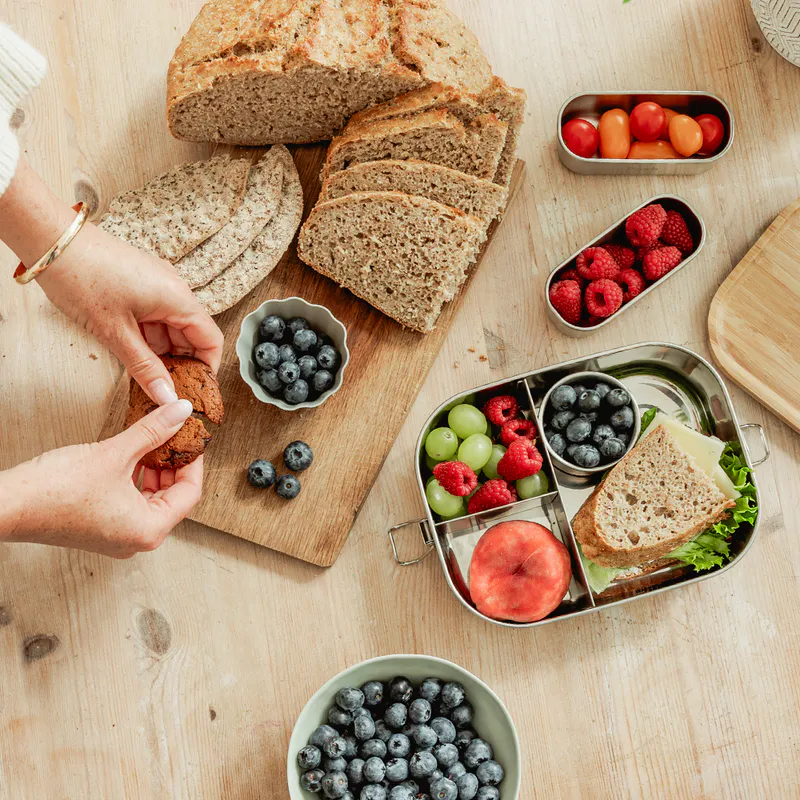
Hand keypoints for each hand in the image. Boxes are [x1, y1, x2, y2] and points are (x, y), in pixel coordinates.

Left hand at [0, 160, 223, 403]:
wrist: (51, 241)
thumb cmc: (82, 278)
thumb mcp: (115, 332)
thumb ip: (145, 368)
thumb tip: (166, 397)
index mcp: (178, 298)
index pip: (211, 339)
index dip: (206, 368)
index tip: (195, 389)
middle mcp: (174, 290)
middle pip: (192, 335)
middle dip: (182, 363)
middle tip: (165, 389)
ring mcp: (157, 285)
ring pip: (171, 328)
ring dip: (162, 352)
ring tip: (145, 375)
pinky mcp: (140, 283)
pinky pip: (155, 316)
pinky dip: (148, 336)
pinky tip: (133, 352)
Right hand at [0, 401, 200, 557]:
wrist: (7, 505)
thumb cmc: (54, 490)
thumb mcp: (115, 453)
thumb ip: (153, 431)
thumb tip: (180, 413)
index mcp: (148, 530)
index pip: (190, 493)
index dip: (194, 461)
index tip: (193, 439)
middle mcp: (136, 540)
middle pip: (173, 499)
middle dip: (174, 465)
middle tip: (175, 437)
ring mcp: (118, 538)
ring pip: (152, 501)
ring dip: (155, 472)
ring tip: (153, 443)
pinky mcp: (101, 531)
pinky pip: (132, 505)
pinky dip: (136, 482)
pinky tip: (132, 458)